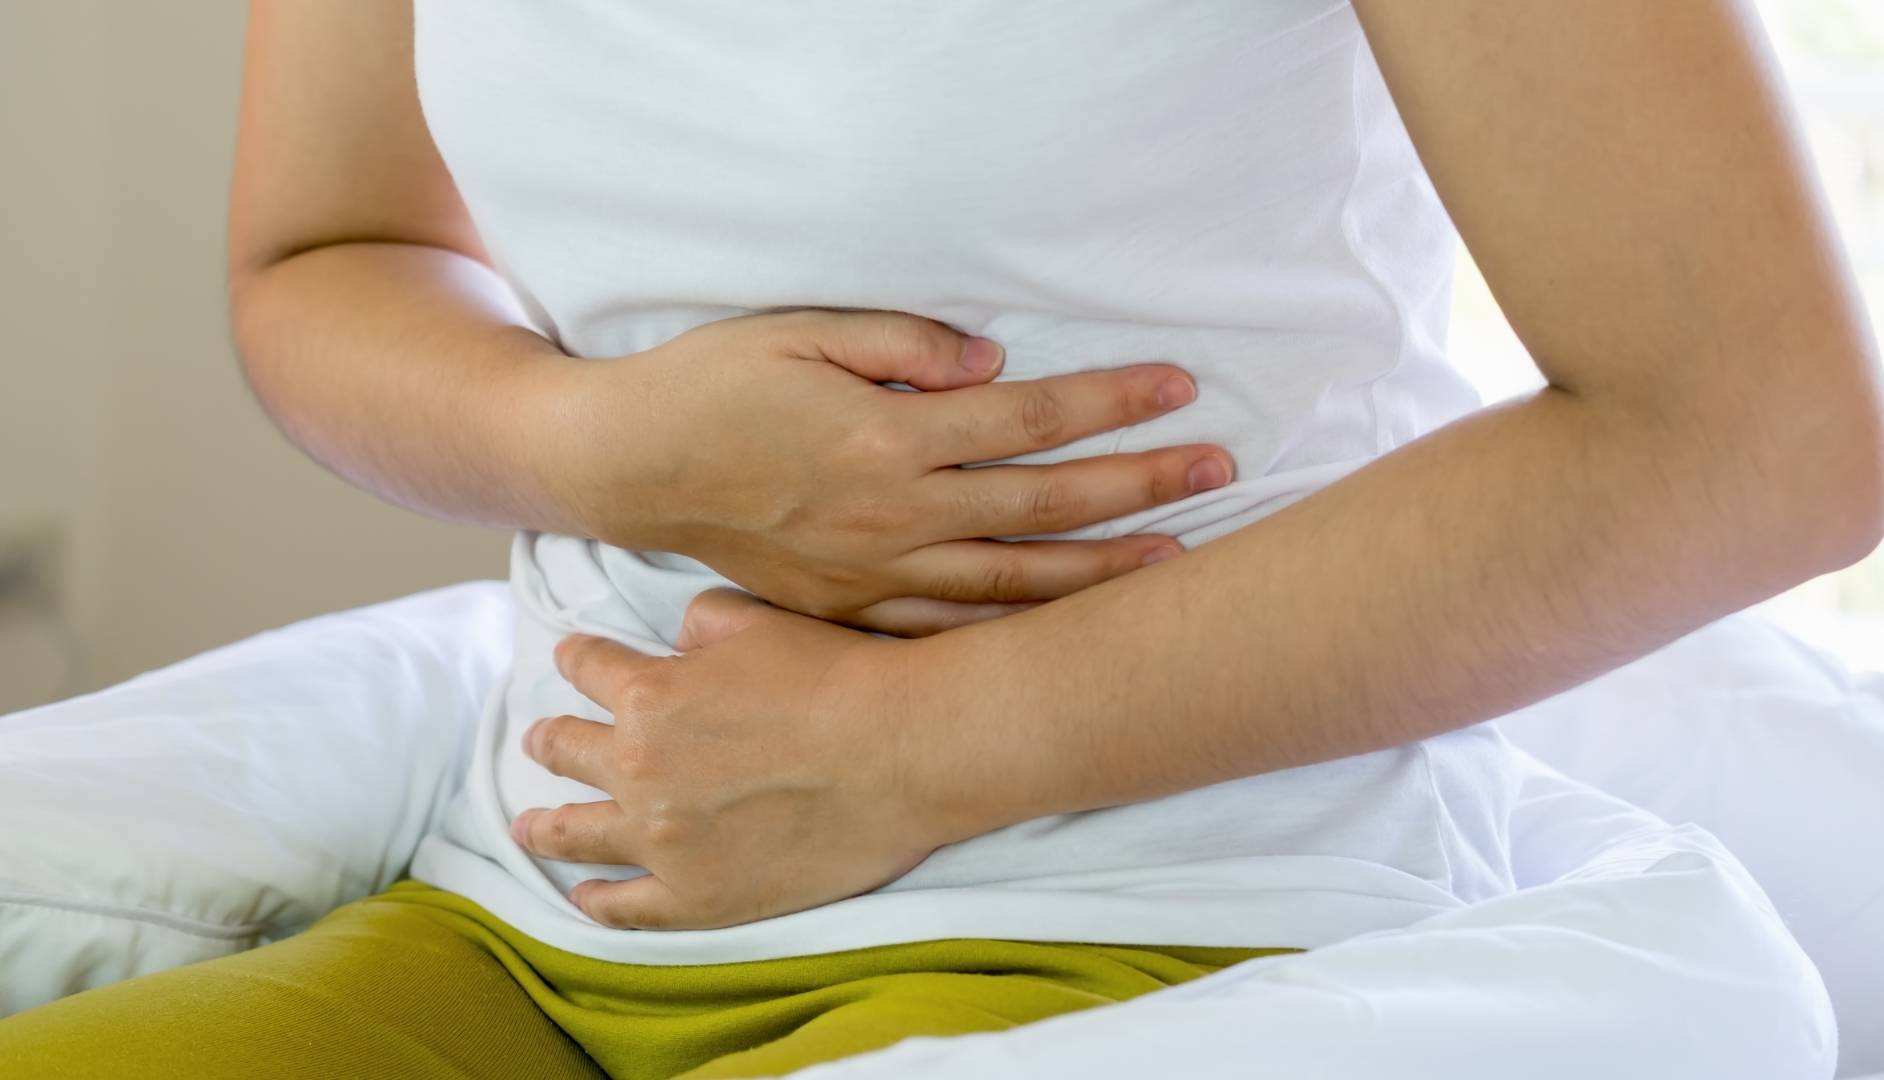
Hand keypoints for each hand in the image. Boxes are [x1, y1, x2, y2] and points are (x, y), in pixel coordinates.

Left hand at [511, 589, 958, 929]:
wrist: (903, 751)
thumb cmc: (841, 678)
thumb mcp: (761, 621)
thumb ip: (702, 625)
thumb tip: (681, 640)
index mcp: (649, 695)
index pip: (590, 668)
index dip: (579, 659)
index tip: (571, 659)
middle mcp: (640, 769)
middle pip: (569, 751)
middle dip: (550, 740)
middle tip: (539, 740)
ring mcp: (664, 842)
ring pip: (578, 834)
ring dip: (546, 825)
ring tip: (529, 826)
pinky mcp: (700, 898)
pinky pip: (628, 908)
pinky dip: (597, 902)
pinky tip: (583, 896)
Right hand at [541, 309, 1233, 635]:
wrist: (626, 465)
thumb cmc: (712, 384)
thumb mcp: (799, 332)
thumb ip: (903, 345)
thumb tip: (995, 365)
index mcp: (888, 438)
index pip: (1030, 419)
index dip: (1111, 402)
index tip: (1180, 387)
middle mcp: (894, 514)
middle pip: (1044, 505)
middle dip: (1140, 486)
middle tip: (1219, 469)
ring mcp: (873, 574)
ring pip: (1012, 582)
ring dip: (1100, 572)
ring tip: (1174, 562)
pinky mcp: (847, 610)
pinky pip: (947, 631)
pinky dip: (1014, 632)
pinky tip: (1065, 629)